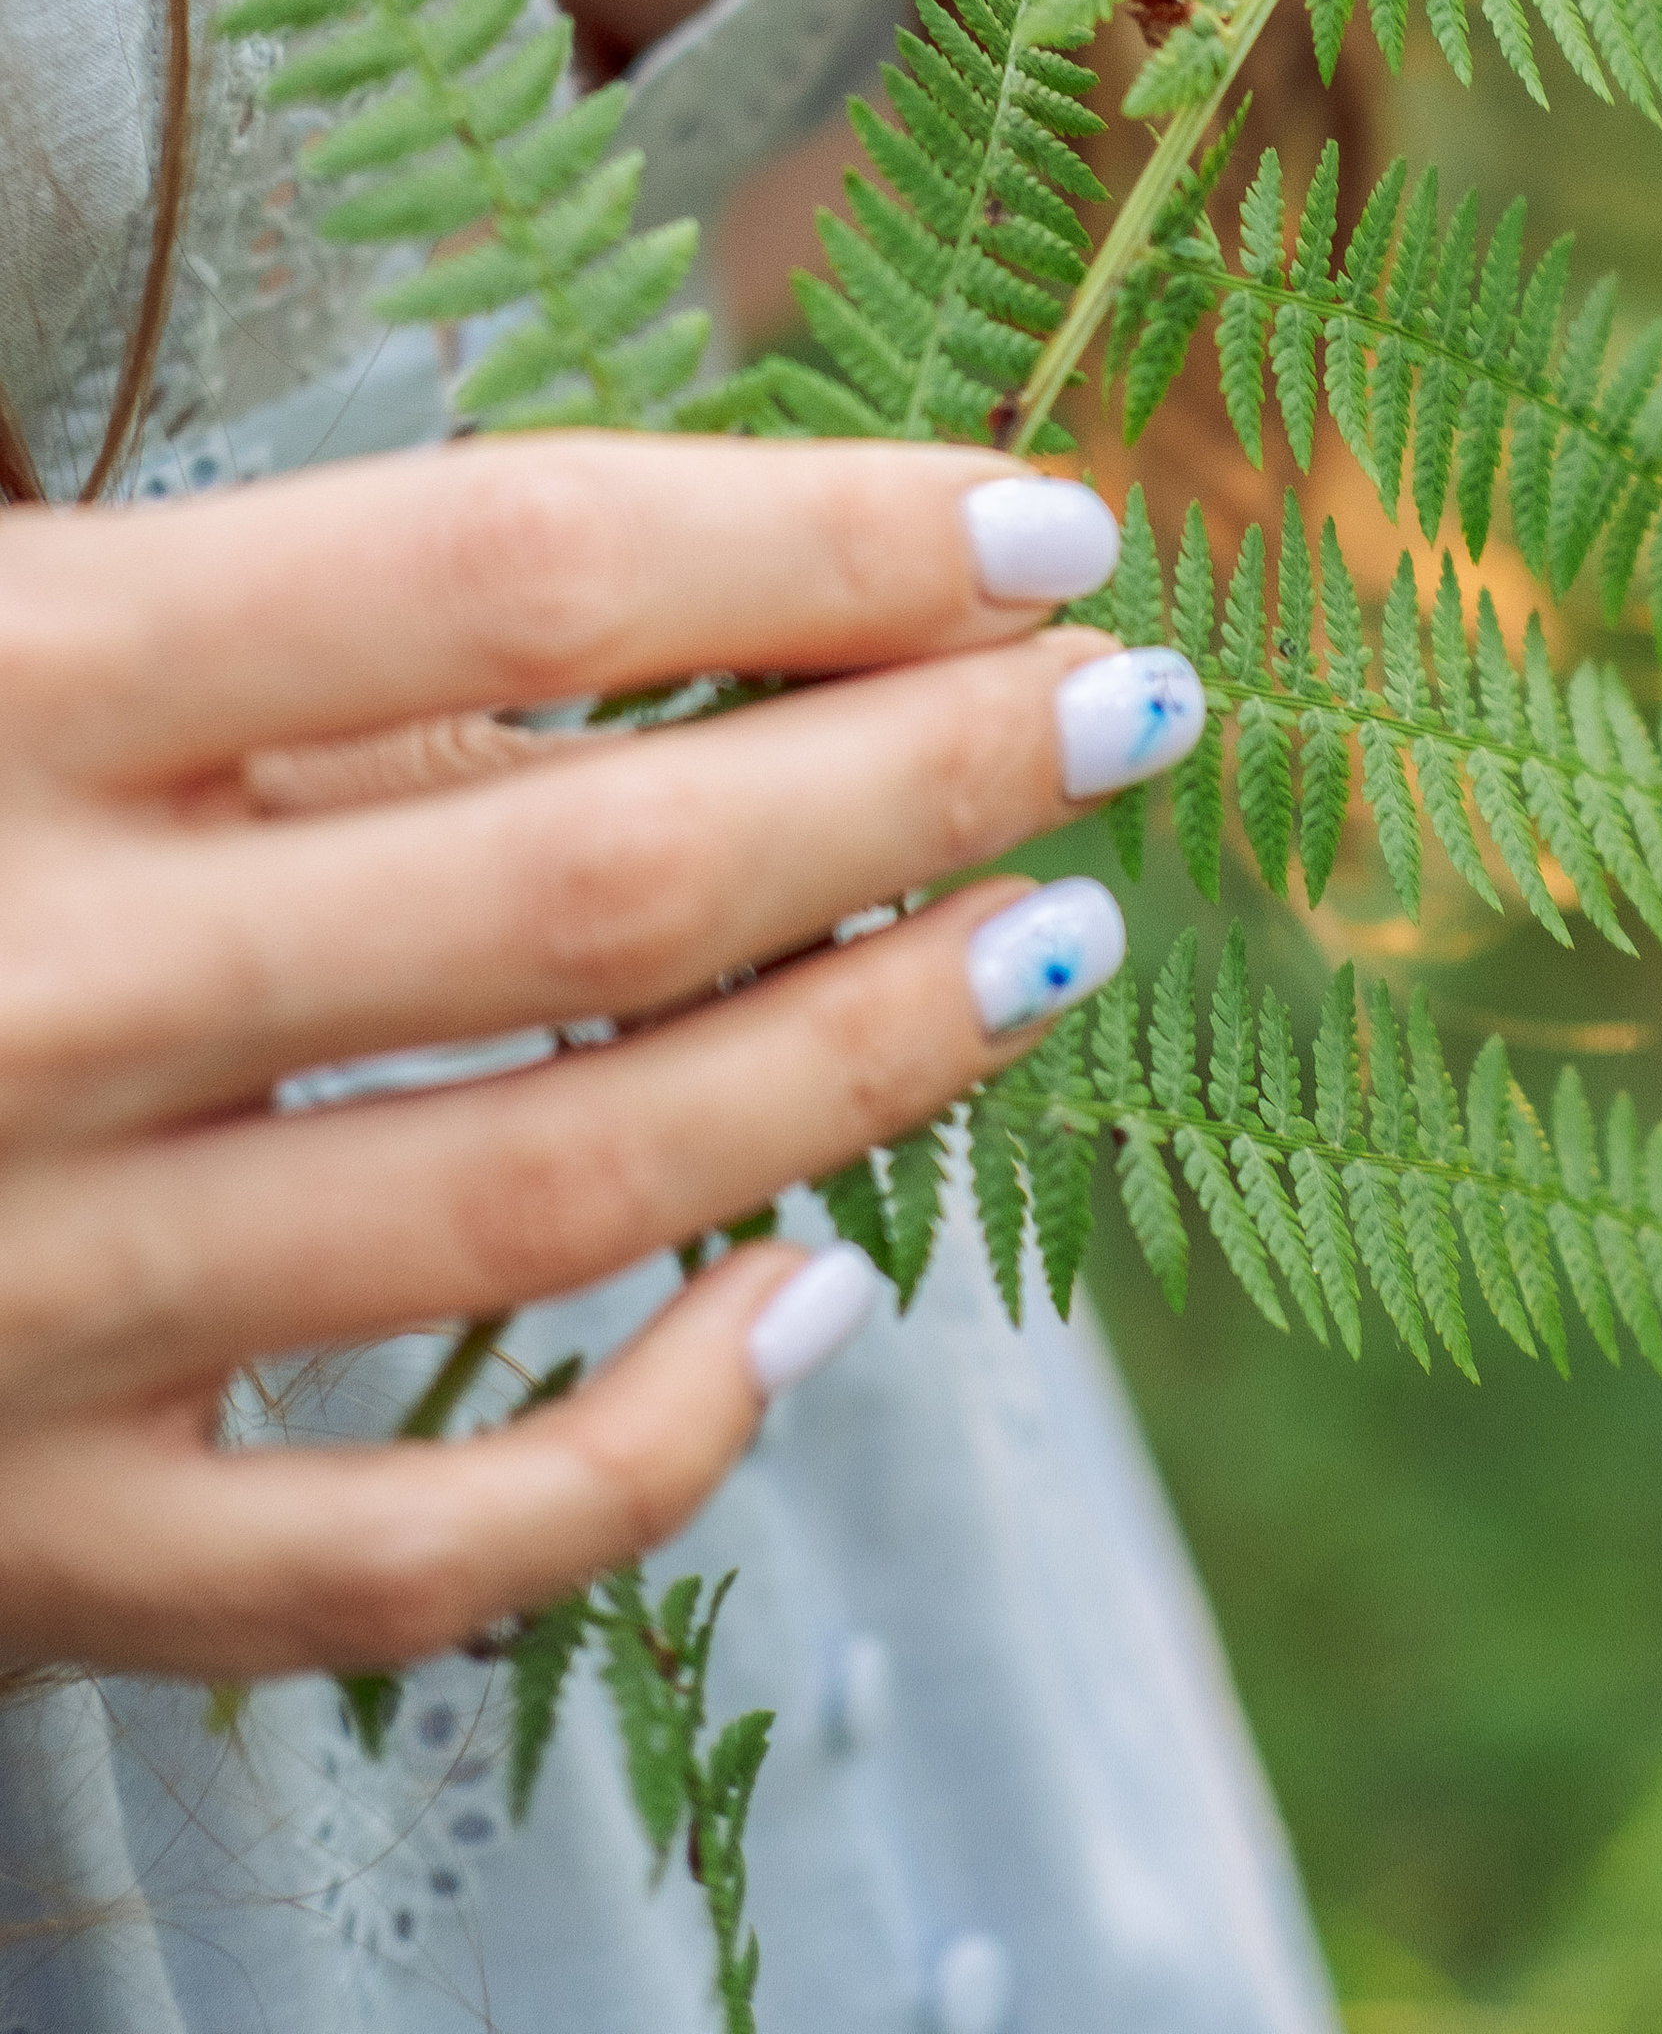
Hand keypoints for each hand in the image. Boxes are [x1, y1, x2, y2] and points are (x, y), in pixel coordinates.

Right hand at [0, 438, 1196, 1679]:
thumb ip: (270, 637)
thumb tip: (685, 593)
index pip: (501, 567)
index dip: (812, 526)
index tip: (1040, 512)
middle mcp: (17, 990)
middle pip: (585, 876)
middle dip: (921, 772)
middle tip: (1142, 699)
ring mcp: (17, 1303)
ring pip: (550, 1200)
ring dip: (861, 1060)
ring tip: (1052, 930)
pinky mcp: (13, 1541)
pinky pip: (391, 1557)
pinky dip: (642, 1455)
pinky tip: (818, 1310)